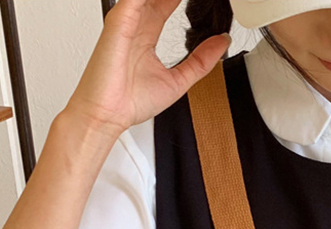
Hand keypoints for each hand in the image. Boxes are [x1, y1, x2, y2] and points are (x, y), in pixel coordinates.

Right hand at [63, 0, 230, 136]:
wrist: (109, 115)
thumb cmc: (131, 102)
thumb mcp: (179, 80)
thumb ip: (201, 61)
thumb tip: (222, 43)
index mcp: (146, 37)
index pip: (165, 6)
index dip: (183, 2)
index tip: (205, 6)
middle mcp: (135, 25)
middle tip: (203, 1)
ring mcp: (126, 20)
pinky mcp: (119, 21)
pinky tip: (171, 0)